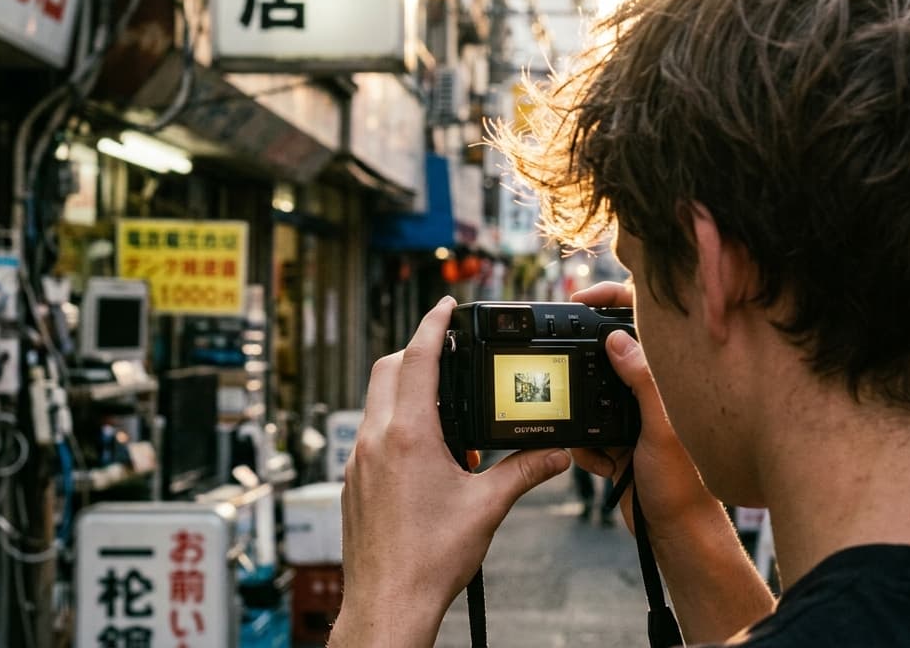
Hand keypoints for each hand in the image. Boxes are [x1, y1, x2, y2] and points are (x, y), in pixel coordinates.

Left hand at [331, 296, 571, 647]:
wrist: (387, 604)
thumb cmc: (430, 561)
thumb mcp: (487, 508)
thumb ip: (524, 471)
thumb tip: (556, 453)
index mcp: (407, 436)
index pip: (416, 359)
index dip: (433, 325)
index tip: (445, 305)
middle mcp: (374, 440)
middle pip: (387, 369)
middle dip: (416, 352)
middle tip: (449, 352)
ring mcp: (358, 461)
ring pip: (376, 401)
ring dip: (406, 390)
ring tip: (448, 409)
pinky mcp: (353, 482)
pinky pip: (370, 432)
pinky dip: (396, 422)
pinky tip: (428, 450)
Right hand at [571, 283, 770, 642]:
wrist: (674, 533)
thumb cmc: (684, 482)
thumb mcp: (661, 427)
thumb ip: (641, 380)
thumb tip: (615, 338)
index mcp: (668, 377)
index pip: (641, 319)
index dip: (612, 298)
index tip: (580, 299)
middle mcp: (651, 390)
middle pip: (607, 354)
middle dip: (585, 369)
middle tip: (567, 374)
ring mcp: (633, 415)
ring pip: (589, 396)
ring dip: (583, 421)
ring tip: (602, 447)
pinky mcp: (618, 439)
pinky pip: (584, 430)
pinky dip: (585, 448)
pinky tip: (604, 466)